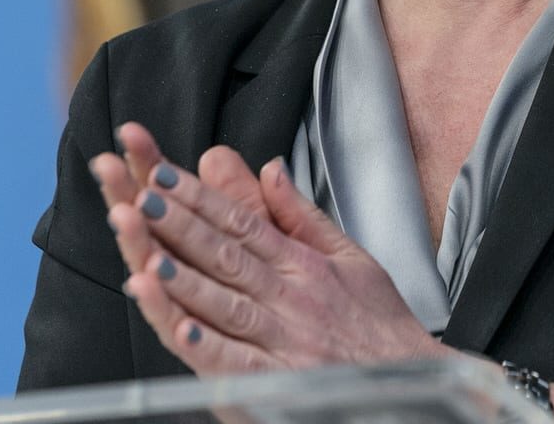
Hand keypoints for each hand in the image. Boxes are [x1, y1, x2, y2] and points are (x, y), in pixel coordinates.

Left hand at [93, 121, 447, 373]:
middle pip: (227, 254)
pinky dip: (210, 346)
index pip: (241, 222)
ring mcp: (286, 340)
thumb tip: (270, 169)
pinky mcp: (281, 384)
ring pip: (227, 303)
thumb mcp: (350, 257)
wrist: (412, 384)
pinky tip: (180, 327)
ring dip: (184, 279)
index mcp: (304, 264)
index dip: (197, 196)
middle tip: (140, 196)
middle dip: (180, 224)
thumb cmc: (380, 325)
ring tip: (146, 254)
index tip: (160, 173)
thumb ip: (301, 215)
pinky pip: (240, 363)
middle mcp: (292, 296)